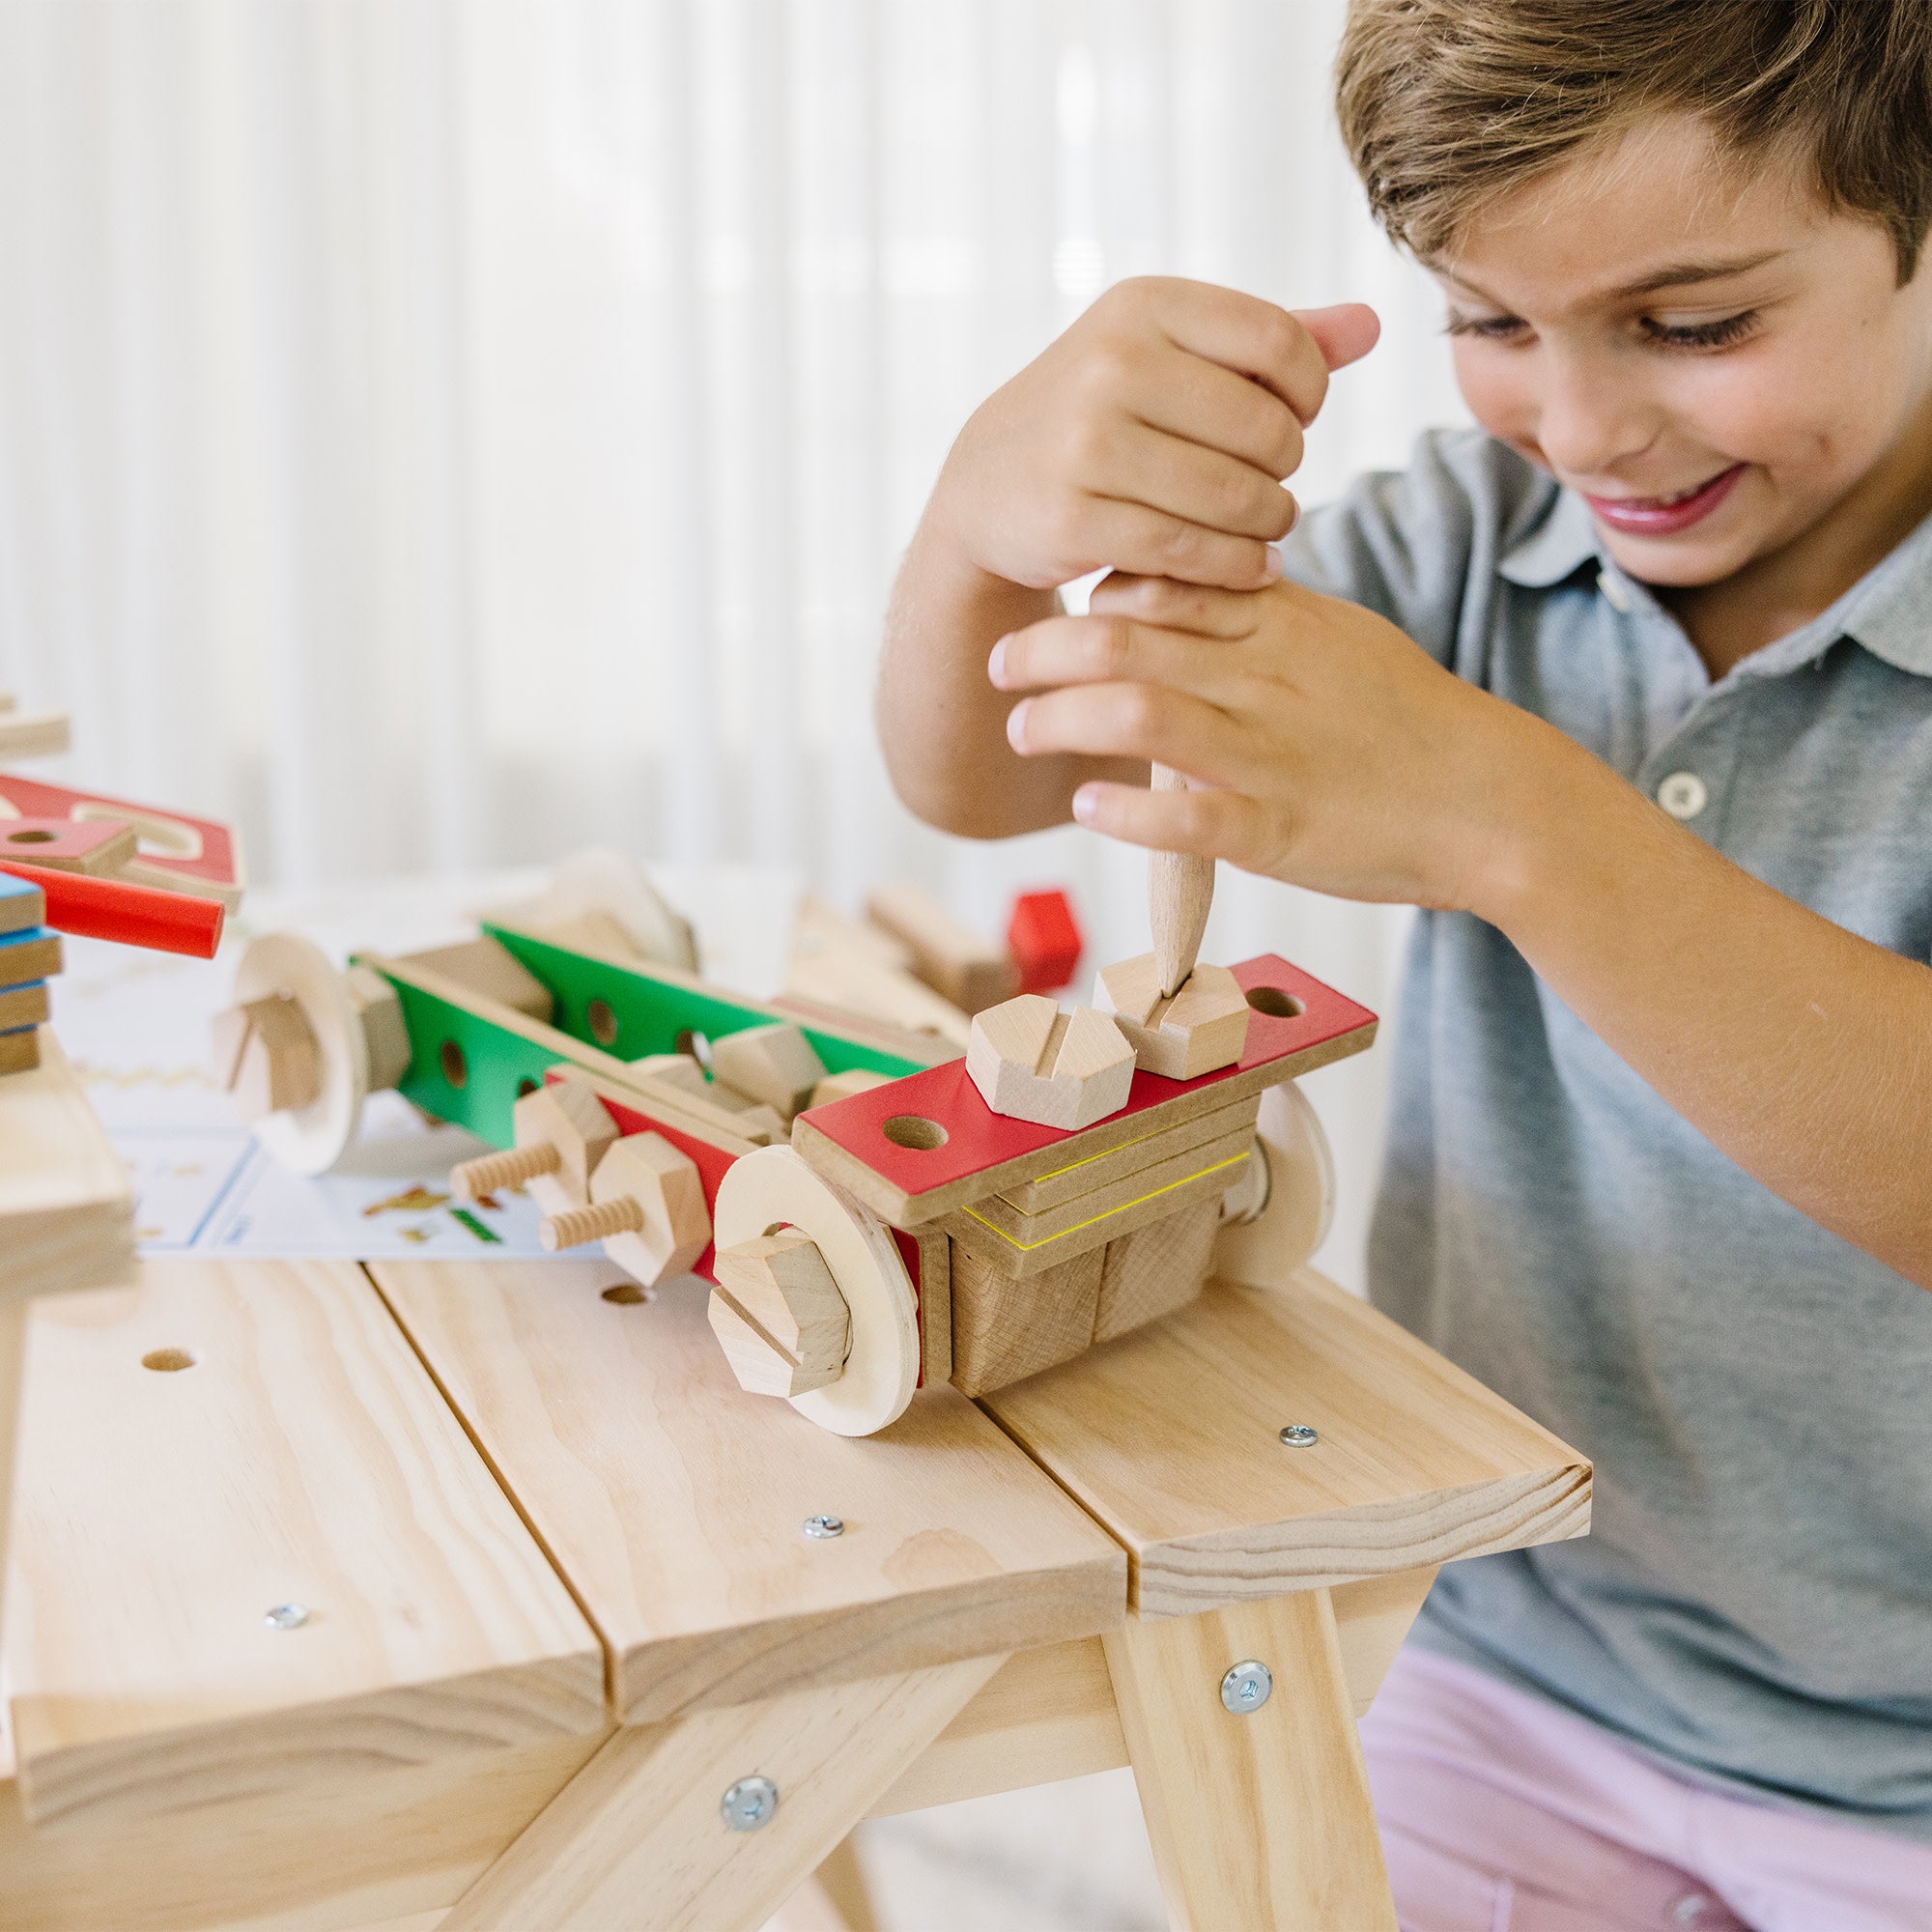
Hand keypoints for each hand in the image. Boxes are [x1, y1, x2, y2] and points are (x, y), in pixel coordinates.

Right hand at [927, 278, 1378, 593]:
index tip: (1292, 421)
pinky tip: (1247, 566)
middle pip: (1267, 429)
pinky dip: (1235, 566)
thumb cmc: (1103, 415)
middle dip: (1287, 469)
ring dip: (1269, 524)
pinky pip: (1190, 550)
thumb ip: (1270, 341)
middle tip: (1272, 488)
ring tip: (1266, 528)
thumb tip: (1373, 325)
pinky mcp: (1073, 516)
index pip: (1280, 343)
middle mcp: (1111, 362)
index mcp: (1144, 305)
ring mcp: (1087, 442)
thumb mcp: (1172, 356)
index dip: (1309, 393)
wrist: (989, 486)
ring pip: (1235, 497)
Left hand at [989, 572, 1584, 916]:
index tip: (1061, 606)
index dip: (1094, 589)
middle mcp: (1264, 677)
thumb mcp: (1335, 638)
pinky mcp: (1278, 830)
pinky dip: (1126, 810)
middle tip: (1000, 664)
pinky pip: (1187, 816)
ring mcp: (1269, 755)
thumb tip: (1178, 585)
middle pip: (1126, 639)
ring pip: (1139, 714)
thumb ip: (1257, 614)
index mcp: (1277, 624)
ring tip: (1023, 730)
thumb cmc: (1406, 719)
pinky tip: (1088, 805)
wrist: (1491, 799)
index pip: (1161, 578)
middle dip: (1042, 650)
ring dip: (1060, 721)